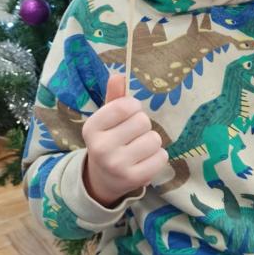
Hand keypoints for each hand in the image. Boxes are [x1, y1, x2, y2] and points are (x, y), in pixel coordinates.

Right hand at [82, 73, 167, 206]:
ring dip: (151, 141)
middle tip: (132, 135)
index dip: (134, 106)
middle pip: (143, 122)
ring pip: (154, 139)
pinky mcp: (134, 179)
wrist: (103, 178)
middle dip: (142, 125)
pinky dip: (157, 156)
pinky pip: (161, 157)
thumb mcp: (106, 119)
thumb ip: (114, 97)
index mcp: (91, 128)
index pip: (125, 106)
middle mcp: (101, 148)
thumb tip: (118, 75)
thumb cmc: (109, 140)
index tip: (129, 113)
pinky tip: (144, 160)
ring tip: (138, 148)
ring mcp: (117, 165)